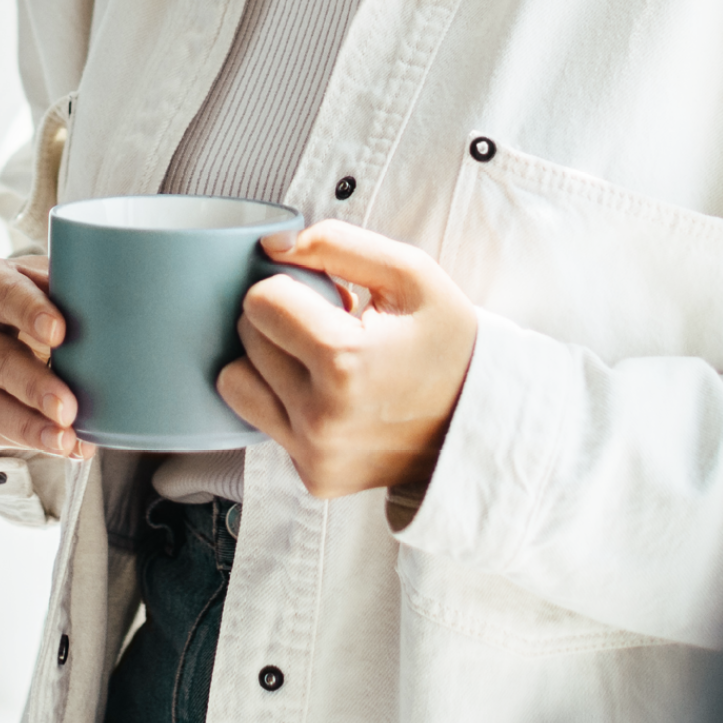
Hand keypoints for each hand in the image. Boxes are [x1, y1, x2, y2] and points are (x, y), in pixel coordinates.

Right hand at [0, 258, 93, 459]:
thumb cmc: (40, 294)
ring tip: (67, 440)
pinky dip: (32, 440)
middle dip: (33, 386)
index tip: (60, 332)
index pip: (2, 294)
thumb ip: (83, 289)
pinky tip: (65, 447)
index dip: (30, 312)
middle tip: (68, 407)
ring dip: (30, 427)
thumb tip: (152, 315)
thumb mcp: (52, 278)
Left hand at [218, 222, 478, 498]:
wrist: (484, 421)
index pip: (260, 302)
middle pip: (246, 340)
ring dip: (268, 364)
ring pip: (237, 384)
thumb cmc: (450, 343)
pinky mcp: (314, 478)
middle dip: (281, 323)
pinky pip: (264, 424)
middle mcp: (321, 418)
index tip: (328, 297)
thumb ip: (338, 243)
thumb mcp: (413, 274)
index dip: (291, 287)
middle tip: (331, 326)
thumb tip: (271, 246)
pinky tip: (332, 398)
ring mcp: (315, 454)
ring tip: (321, 361)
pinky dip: (286, 405)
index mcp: (345, 362)